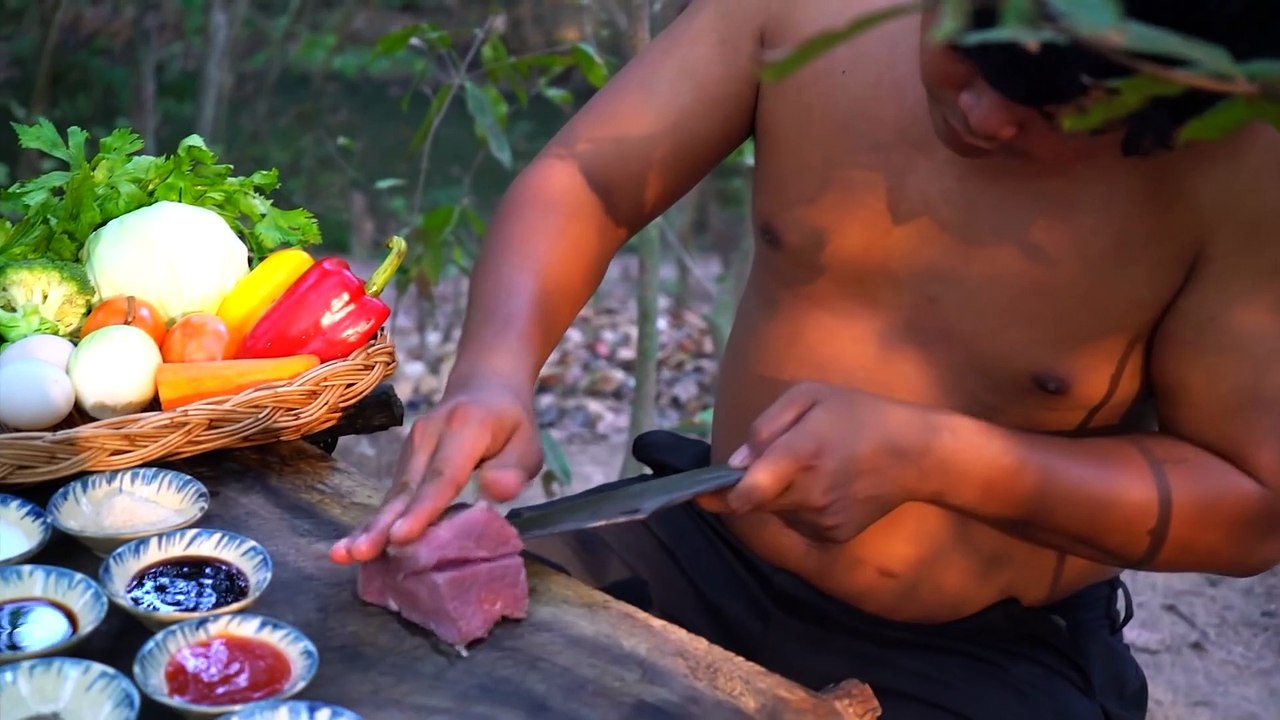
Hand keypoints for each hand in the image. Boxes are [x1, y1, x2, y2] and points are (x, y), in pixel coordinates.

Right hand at [330, 382, 543, 563]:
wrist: (484, 386)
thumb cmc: (510, 423)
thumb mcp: (528, 443)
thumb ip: (514, 469)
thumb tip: (495, 492)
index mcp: (465, 428)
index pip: (443, 475)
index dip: (422, 509)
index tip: (402, 537)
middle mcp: (430, 434)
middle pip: (407, 486)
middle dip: (382, 524)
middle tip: (359, 553)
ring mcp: (412, 445)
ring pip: (393, 492)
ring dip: (370, 526)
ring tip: (345, 554)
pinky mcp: (405, 459)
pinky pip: (393, 493)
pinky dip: (375, 520)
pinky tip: (354, 545)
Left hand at [698, 382, 939, 542]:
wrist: (916, 453)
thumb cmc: (859, 414)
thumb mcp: (810, 395)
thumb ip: (765, 426)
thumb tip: (735, 463)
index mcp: (800, 455)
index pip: (747, 493)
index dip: (720, 496)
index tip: (703, 493)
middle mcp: (809, 494)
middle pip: (757, 503)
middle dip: (753, 487)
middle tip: (777, 461)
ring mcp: (823, 519)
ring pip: (778, 512)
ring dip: (780, 495)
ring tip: (814, 466)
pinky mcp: (834, 535)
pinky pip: (800, 523)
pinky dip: (802, 507)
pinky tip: (828, 484)